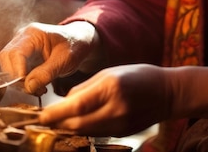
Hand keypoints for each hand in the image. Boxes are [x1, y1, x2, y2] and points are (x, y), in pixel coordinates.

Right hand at [0, 21, 99, 95]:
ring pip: (8, 65)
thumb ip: (46, 73)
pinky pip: (14, 69)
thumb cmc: (74, 45)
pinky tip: (37, 85)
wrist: (79, 41)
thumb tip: (28, 87)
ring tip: (38, 89)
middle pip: (6, 58)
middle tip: (33, 89)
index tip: (27, 85)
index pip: (15, 52)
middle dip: (16, 77)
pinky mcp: (22, 55)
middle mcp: (23, 37)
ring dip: (19, 81)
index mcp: (33, 34)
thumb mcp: (65, 60)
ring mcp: (21, 46)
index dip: (18, 71)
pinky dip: (23, 80)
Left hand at [38, 64, 207, 135]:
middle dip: (57, 123)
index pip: (75, 106)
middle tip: (43, 120)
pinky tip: (78, 123)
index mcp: (110, 88)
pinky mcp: (123, 134)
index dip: (54, 114)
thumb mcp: (109, 73)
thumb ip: (84, 88)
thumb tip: (63, 102)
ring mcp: (120, 125)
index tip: (39, 116)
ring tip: (56, 121)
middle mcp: (115, 109)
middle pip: (76, 124)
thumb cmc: (138, 75)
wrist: (168, 93)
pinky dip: (84, 129)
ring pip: (84, 132)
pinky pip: (96, 133)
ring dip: (68, 128)